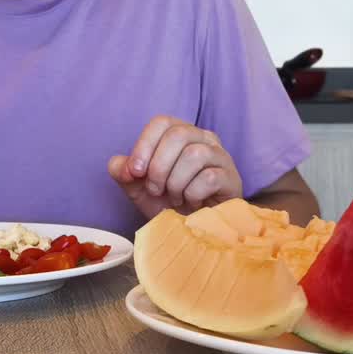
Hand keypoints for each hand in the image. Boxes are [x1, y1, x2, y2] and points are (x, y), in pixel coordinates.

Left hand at [108, 115, 242, 218]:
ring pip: (194, 155)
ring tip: (174, 197)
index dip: (144, 145)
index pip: (162, 122)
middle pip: (178, 135)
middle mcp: (203, 138)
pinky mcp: (231, 178)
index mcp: (180, 133)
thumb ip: (123, 173)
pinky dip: (192, 194)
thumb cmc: (168, 203)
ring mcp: (220, 156)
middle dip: (159, 167)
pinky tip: (191, 203)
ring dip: (175, 182)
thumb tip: (121, 164)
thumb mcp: (138, 189)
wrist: (194, 230)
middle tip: (155, 189)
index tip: (135, 172)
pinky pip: (209, 177)